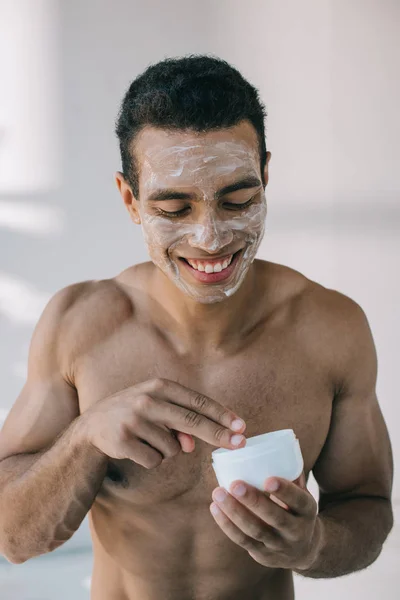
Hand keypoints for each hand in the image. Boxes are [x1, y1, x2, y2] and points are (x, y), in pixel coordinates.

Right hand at [78, 378, 246, 467]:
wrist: (92, 427)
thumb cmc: (134, 415)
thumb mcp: (157, 410)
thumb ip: (180, 423)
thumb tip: (191, 445)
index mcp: (159, 386)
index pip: (198, 401)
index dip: (222, 415)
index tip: (241, 426)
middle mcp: (148, 399)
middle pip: (192, 422)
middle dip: (219, 435)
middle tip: (240, 444)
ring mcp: (134, 420)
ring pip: (173, 448)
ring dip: (167, 451)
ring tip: (147, 440)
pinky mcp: (123, 441)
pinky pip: (154, 460)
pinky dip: (151, 460)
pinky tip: (136, 449)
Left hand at [209, 471, 320, 570]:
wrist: (303, 549)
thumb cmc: (296, 509)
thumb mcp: (301, 494)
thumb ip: (291, 473)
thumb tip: (280, 443)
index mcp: (308, 511)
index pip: (298, 501)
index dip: (284, 491)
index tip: (268, 479)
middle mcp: (296, 531)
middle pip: (274, 518)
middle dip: (253, 501)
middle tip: (234, 484)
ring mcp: (279, 546)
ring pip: (255, 531)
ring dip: (234, 512)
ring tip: (217, 493)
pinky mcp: (262, 555)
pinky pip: (242, 541)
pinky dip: (227, 524)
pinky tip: (215, 508)